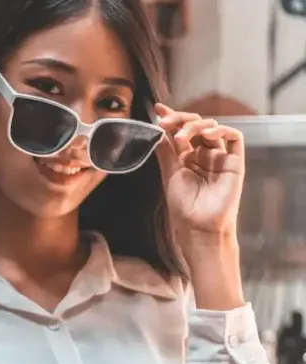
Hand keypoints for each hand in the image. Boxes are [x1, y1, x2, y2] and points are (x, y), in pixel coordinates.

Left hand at [154, 103, 244, 241]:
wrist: (198, 227)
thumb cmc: (184, 206)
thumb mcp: (170, 173)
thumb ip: (165, 151)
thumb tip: (155, 129)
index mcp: (187, 157)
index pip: (180, 131)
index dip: (171, 118)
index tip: (157, 109)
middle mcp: (204, 154)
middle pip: (195, 126)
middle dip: (180, 120)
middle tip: (164, 122)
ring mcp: (219, 157)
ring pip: (212, 128)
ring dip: (195, 126)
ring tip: (180, 137)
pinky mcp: (234, 162)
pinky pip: (234, 138)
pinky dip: (221, 130)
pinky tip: (207, 134)